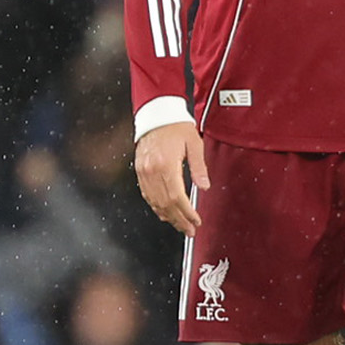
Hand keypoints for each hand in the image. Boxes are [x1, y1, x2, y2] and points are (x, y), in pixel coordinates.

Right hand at [134, 120, 210, 236]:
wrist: (157, 114)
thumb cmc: (176, 126)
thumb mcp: (194, 144)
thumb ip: (199, 167)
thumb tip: (204, 187)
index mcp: (167, 164)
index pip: (177, 197)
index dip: (187, 213)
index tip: (196, 221)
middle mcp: (152, 170)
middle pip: (165, 204)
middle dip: (178, 220)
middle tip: (189, 230)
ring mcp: (144, 171)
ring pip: (154, 201)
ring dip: (167, 216)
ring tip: (179, 225)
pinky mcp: (139, 170)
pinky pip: (147, 194)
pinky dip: (155, 206)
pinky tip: (163, 213)